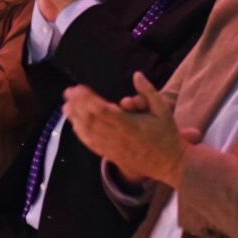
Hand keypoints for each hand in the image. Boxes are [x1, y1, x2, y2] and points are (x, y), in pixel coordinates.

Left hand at [65, 72, 199, 187]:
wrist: (171, 164)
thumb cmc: (167, 135)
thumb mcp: (163, 110)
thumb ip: (149, 92)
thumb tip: (137, 74)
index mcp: (128, 124)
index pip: (100, 109)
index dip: (85, 98)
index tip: (78, 88)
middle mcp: (117, 136)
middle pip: (90, 119)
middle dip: (76, 104)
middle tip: (68, 92)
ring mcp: (113, 148)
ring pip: (88, 132)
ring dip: (75, 118)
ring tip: (66, 107)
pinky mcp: (112, 156)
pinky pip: (92, 144)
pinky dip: (81, 134)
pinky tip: (75, 125)